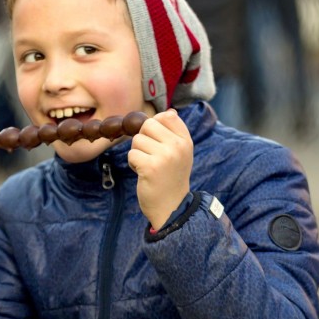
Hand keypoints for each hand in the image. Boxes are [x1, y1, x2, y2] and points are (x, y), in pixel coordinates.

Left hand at [127, 110, 192, 229]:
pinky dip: (133, 164)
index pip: (167, 116)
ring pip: (137, 140)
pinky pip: (132, 154)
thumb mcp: (180, 154)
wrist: (171, 207)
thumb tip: (169, 111)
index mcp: (186, 141)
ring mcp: (165, 156)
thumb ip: (174, 133)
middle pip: (148, 125)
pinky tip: (143, 173)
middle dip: (143, 138)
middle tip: (149, 155)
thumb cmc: (172, 178)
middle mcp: (178, 146)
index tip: (156, 141)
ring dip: (137, 153)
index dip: (155, 125)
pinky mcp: (150, 167)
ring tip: (148, 166)